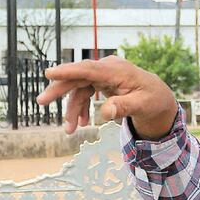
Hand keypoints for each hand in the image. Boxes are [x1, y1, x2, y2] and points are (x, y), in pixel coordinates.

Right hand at [36, 56, 177, 138]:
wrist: (158, 99)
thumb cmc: (152, 100)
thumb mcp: (143, 106)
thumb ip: (124, 107)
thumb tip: (106, 112)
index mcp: (117, 70)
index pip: (88, 69)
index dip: (68, 71)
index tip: (49, 73)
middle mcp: (107, 68)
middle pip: (77, 77)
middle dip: (59, 90)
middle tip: (41, 101)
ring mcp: (103, 75)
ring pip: (79, 89)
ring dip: (72, 109)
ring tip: (70, 130)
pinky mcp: (101, 82)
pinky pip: (84, 94)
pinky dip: (81, 109)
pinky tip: (81, 124)